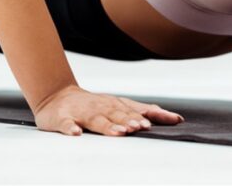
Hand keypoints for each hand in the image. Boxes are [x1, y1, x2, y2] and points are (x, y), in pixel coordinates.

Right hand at [32, 84, 184, 136]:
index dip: (152, 114)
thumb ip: (143, 111)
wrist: (56, 97)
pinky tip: (76, 134)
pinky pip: (66, 124)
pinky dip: (70, 128)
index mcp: (114, 104)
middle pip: (118, 114)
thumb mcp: (118, 106)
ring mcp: (81, 112)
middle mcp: (101, 106)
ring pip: (96, 119)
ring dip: (107, 126)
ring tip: (118, 133)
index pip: (137, 109)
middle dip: (130, 120)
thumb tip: (174, 117)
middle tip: (141, 127)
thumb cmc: (93, 105)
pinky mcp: (63, 119)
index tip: (168, 120)